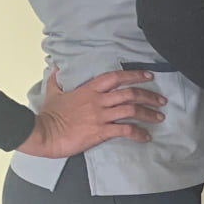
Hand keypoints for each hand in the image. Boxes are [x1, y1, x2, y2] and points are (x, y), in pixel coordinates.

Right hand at [18, 66, 164, 157]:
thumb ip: (57, 79)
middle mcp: (98, 100)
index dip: (134, 75)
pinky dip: (138, 133)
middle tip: (161, 100)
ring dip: (148, 113)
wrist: (42, 133)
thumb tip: (57, 66)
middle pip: (130, 93)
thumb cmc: (47, 115)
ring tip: (159, 117)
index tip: (149, 76)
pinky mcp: (100, 131)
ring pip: (131, 110)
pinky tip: (146, 136)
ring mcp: (100, 116)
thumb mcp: (52, 92)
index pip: (116, 77)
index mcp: (88, 89)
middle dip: (149, 96)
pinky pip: (125, 130)